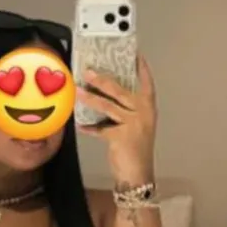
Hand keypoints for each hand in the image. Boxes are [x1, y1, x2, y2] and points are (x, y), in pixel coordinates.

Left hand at [75, 53, 156, 182]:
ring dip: (90, 98)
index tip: (133, 52)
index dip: (140, 67)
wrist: (138, 174)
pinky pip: (100, 129)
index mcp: (149, 108)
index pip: (146, 82)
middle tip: (88, 71)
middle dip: (103, 80)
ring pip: (108, 106)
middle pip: (121, 90)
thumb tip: (104, 94)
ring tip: (78, 91)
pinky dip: (89, 127)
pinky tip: (79, 125)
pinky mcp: (120, 137)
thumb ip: (126, 110)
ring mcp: (133, 124)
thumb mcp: (137, 126)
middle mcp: (143, 113)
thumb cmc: (136, 149)